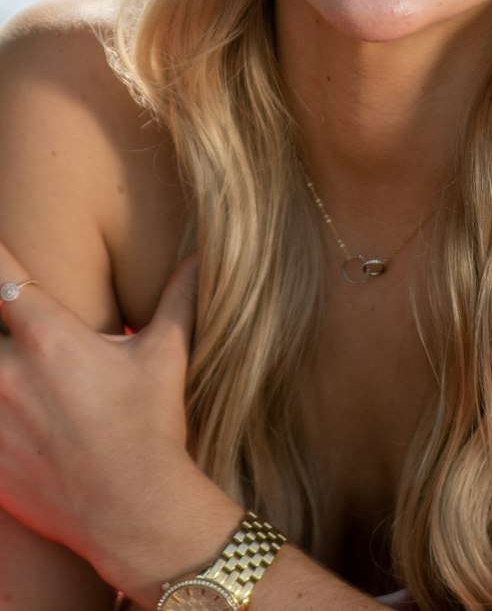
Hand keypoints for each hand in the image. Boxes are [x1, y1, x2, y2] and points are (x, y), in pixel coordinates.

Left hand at [0, 239, 197, 572]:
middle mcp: (8, 374)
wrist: (133, 512)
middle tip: (23, 341)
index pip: (3, 276)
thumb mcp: (167, 355)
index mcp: (49, 339)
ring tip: (26, 392)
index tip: (1, 247)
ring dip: (1, 374)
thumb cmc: (151, 427)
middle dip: (4, 331)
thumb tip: (202, 255)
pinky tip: (20, 425)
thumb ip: (179, 298)